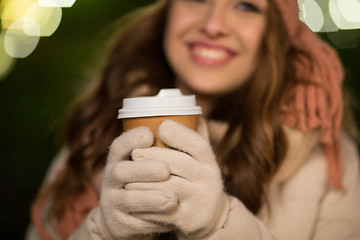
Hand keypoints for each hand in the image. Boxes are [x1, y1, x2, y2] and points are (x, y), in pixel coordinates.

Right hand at [98, 127, 173, 238]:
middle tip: (165, 169)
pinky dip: (151, 220)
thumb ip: (169, 144)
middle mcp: (111, 179)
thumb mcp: (149, 163)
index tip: (149, 133)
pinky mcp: (119, 223)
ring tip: (172, 198)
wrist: (125, 217)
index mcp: (119, 160)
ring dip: (150, 198)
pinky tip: (169, 217)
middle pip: (121, 171)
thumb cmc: (146, 181)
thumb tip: (201, 119)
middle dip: (143, 169)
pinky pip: (134, 223)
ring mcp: (113, 202)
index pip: (119, 146)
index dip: (131, 138)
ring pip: (128, 199)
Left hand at [127, 120, 229, 238]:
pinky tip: (133, 198)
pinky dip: (146, 205)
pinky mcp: (189, 220)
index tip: (161, 126)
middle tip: (134, 154)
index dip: (179, 134)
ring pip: (168, 188)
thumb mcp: (201, 160)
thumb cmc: (197, 180)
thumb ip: (195, 136)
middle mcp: (209, 180)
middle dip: (154, 157)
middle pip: (180, 164)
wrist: (210, 217)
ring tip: (128, 177)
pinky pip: (163, 212)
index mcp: (210, 162)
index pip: (198, 145)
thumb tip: (187, 106)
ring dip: (145, 182)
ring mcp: (200, 201)